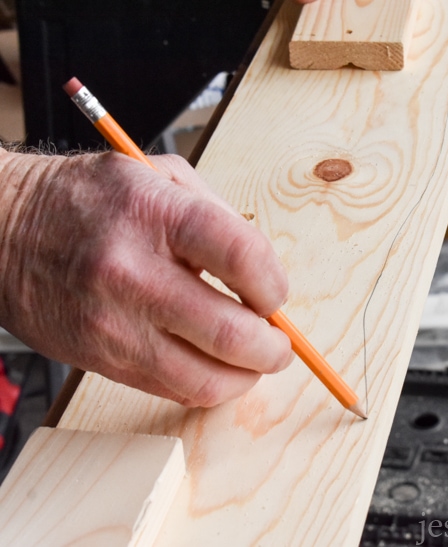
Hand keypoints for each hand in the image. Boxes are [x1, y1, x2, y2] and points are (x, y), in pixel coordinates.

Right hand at [0, 150, 292, 406]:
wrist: (2, 232)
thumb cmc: (86, 200)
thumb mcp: (156, 175)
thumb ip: (218, 214)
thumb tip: (264, 270)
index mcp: (155, 215)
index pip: (244, 258)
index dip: (275, 285)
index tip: (276, 293)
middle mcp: (133, 273)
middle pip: (231, 332)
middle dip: (273, 347)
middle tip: (279, 344)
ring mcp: (115, 324)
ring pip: (205, 378)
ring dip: (246, 376)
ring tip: (255, 361)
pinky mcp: (102, 359)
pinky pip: (173, 389)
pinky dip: (209, 385)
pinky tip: (217, 367)